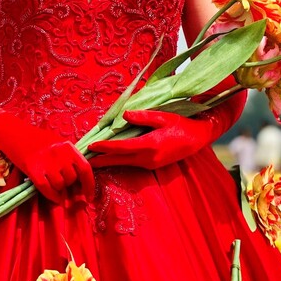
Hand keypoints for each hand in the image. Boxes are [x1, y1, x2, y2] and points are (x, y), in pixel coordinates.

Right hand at [0, 62, 94, 202]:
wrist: (8, 131)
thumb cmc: (30, 139)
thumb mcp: (52, 143)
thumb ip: (65, 157)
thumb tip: (77, 177)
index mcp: (66, 145)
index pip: (85, 167)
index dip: (90, 184)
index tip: (90, 196)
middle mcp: (59, 152)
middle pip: (72, 179)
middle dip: (71, 188)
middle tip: (68, 193)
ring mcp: (46, 160)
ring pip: (61, 185)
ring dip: (60, 192)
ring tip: (55, 191)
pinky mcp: (34, 169)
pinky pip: (48, 189)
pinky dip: (53, 197)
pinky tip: (53, 200)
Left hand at [88, 109, 216, 169]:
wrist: (197, 139)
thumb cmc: (180, 125)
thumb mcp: (163, 117)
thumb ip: (143, 117)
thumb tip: (124, 115)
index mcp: (150, 145)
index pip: (122, 147)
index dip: (105, 147)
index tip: (92, 145)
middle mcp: (148, 158)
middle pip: (119, 160)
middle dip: (101, 160)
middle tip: (84, 160)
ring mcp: (150, 164)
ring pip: (125, 163)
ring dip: (109, 161)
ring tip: (93, 159)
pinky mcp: (152, 165)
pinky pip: (132, 163)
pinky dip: (120, 160)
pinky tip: (111, 157)